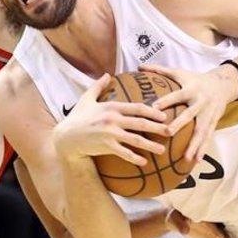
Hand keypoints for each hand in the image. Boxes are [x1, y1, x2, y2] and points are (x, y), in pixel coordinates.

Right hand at [53, 73, 169, 165]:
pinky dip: (134, 158)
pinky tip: (144, 162)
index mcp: (111, 106)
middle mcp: (113, 119)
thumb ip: (98, 86)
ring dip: (150, 145)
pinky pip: (124, 153)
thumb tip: (106, 74)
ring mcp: (110, 134)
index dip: (152, 111)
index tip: (164, 115)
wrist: (66, 137)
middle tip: (171, 131)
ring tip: (162, 150)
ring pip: (135, 140)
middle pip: (140, 123)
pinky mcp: (106, 146)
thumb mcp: (86, 99)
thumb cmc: (77, 117)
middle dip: (157, 128)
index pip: (136, 108)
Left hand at [144, 63, 237, 163]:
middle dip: (180, 124)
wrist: (223, 84)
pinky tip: (196, 161)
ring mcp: (209, 113)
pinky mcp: (214, 122)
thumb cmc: (195, 79)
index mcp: (191, 89)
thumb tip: (139, 65)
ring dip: (194, 144)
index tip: (153, 108)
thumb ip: (160, 70)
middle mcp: (201, 101)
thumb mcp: (180, 72)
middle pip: (190, 114)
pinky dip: (203, 149)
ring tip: (186, 158)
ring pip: (201, 130)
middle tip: (167, 133)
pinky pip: (208, 137)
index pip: (177, 95)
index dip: (166, 100)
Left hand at [166, 208, 237, 237]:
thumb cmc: (175, 216)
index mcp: (201, 212)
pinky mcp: (213, 232)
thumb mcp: (174, 218)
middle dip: (227, 236)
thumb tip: (185, 230)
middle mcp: (210, 217)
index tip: (219, 236)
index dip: (213, 229)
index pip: (208, 221)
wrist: (175, 218)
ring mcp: (213, 225)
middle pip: (220, 227)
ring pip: (223, 233)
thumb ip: (180, 224)